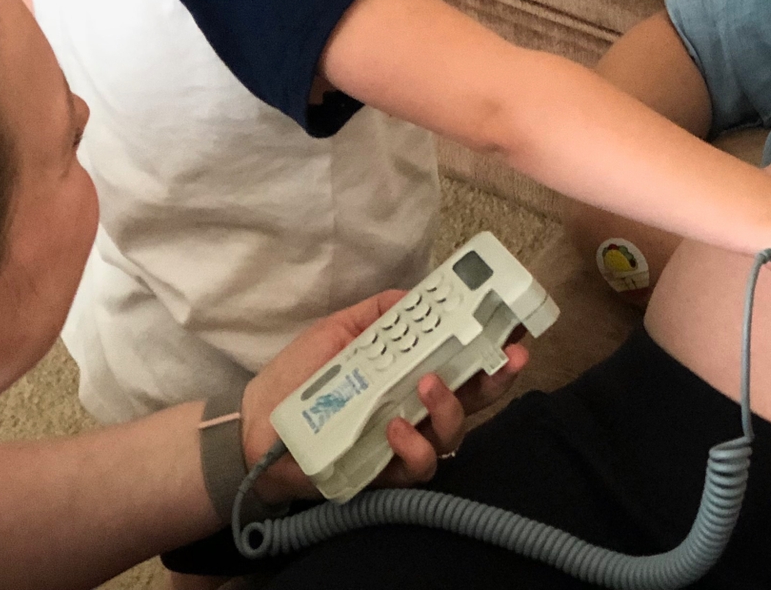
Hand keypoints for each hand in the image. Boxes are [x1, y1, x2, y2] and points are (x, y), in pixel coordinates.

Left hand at [238, 289, 528, 500]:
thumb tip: (415, 295)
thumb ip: (377, 313)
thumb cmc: (297, 379)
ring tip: (428, 385)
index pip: (463, 357)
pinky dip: (413, 446)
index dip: (494, 343)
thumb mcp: (338, 332)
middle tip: (509, 356)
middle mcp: (418, 408)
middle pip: (476, 397)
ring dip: (450, 407)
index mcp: (411, 372)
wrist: (255, 429)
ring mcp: (405, 443)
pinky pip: (418, 466)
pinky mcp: (386, 474)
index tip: (516, 324)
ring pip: (453, 433)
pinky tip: (397, 427)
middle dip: (499, 376)